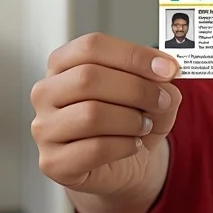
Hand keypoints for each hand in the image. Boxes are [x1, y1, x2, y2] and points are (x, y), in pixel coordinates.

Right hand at [30, 33, 181, 195]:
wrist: (122, 166)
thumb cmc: (128, 122)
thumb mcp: (152, 94)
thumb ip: (160, 81)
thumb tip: (166, 76)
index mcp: (63, 63)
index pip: (91, 46)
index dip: (133, 55)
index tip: (168, 68)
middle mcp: (46, 92)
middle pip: (88, 77)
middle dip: (136, 89)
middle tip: (162, 101)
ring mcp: (44, 128)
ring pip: (91, 114)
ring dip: (130, 120)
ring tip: (143, 126)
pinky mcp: (53, 162)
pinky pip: (94, 149)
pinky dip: (124, 146)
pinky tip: (132, 145)